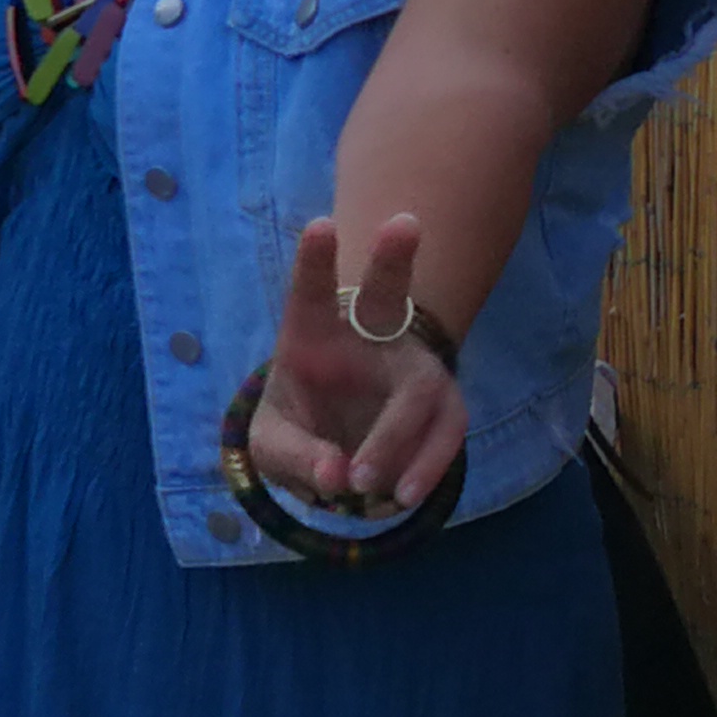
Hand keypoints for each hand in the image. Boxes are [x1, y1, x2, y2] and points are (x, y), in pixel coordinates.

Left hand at [244, 214, 463, 517]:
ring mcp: (410, 372)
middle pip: (384, 296)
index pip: (311, 293)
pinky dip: (424, 469)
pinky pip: (444, 435)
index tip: (320, 224)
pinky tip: (399, 495)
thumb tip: (336, 475)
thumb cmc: (298, 433)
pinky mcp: (442, 410)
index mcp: (311, 333)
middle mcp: (367, 340)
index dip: (315, 260)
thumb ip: (293, 455)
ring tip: (362, 485)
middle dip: (394, 259)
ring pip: (419, 391)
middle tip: (404, 221)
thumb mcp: (273, 445)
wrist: (340, 458)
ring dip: (394, 440)